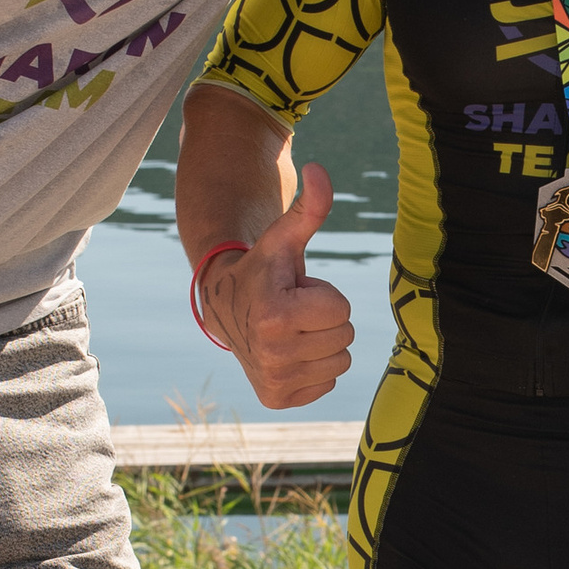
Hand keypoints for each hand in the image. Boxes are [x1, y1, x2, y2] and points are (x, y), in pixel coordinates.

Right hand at [204, 164, 353, 407]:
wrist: (223, 307)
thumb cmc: (263, 269)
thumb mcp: (284, 238)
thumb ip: (309, 208)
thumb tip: (320, 169)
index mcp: (276, 316)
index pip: (343, 310)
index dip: (324, 294)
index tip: (295, 291)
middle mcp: (272, 354)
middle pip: (345, 337)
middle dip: (325, 318)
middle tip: (293, 309)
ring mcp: (274, 381)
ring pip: (340, 361)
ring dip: (322, 343)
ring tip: (292, 329)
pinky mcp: (277, 399)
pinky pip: (328, 384)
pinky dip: (315, 368)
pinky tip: (289, 351)